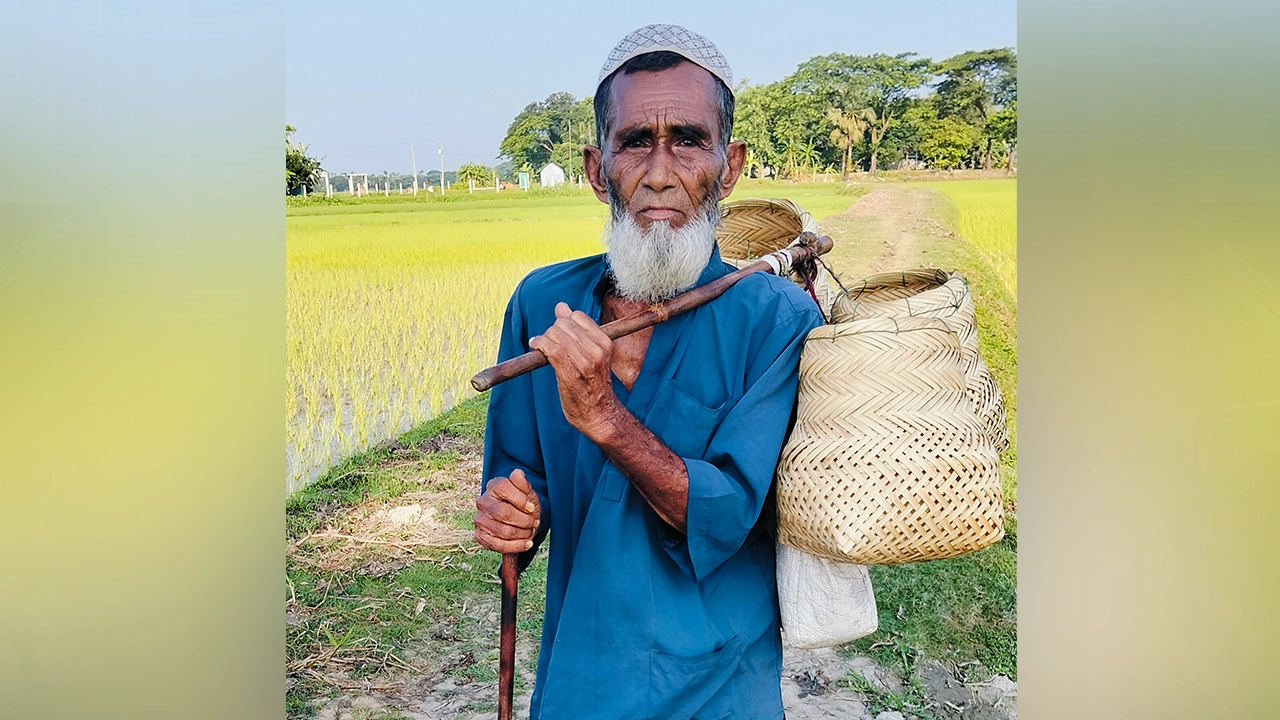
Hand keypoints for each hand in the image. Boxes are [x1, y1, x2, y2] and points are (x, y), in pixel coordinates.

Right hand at [474, 469, 540, 553]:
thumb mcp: (527, 492)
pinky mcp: (480, 536)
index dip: (521, 500)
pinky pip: (498, 545)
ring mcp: (480, 519)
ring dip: (522, 534)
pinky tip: (527, 543)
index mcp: (494, 486)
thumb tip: (518, 473)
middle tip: (535, 522)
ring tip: (530, 532)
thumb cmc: (522, 504)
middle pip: (504, 513)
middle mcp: (483, 501)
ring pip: (503, 531)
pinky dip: (516, 546)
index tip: (532, 508)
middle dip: (525, 521)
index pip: (504, 489)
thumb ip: (524, 484)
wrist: (515, 517)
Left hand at [528, 302, 621, 438]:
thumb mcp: (592, 354)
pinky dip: (539, 344)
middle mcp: (596, 350)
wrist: (599, 414)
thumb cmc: (593, 385)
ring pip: (555, 335)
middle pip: (564, 324)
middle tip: (549, 343)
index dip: (564, 322)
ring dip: (543, 339)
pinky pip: (550, 349)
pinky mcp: (569, 373)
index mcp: (605, 343)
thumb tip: (561, 306)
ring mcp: (583, 362)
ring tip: (541, 346)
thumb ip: (577, 329)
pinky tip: (536, 347)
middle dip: (552, 331)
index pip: (578, 317)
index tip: (559, 333)